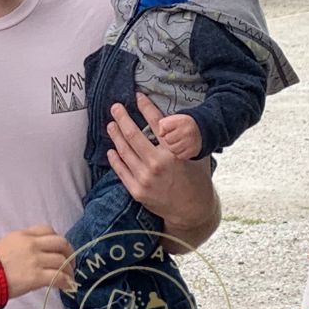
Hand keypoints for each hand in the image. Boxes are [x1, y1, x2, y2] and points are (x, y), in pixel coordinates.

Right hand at [0, 226, 73, 298]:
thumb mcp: (8, 244)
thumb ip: (24, 245)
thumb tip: (37, 255)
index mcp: (23, 235)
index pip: (48, 230)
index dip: (58, 240)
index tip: (61, 250)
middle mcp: (31, 244)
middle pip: (61, 243)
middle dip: (69, 253)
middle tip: (71, 263)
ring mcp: (34, 259)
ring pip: (62, 260)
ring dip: (69, 270)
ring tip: (70, 278)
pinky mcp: (35, 276)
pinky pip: (58, 277)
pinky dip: (67, 282)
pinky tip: (68, 287)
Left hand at [106, 93, 218, 251]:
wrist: (192, 211)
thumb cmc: (197, 180)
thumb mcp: (196, 155)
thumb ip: (185, 139)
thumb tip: (175, 119)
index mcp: (174, 153)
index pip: (157, 123)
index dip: (146, 107)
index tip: (138, 97)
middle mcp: (157, 164)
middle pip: (133, 135)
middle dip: (122, 118)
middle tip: (116, 107)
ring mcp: (145, 178)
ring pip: (124, 151)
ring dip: (115, 136)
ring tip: (111, 124)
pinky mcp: (137, 190)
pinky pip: (121, 170)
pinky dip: (115, 159)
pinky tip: (112, 150)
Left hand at [158, 113, 201, 159]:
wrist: (200, 131)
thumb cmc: (182, 126)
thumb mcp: (173, 119)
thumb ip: (163, 124)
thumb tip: (160, 134)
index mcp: (181, 121)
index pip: (164, 127)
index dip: (164, 130)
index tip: (168, 130)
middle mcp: (187, 131)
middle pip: (167, 139)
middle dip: (168, 139)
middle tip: (174, 137)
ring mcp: (191, 142)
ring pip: (172, 149)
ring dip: (173, 147)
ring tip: (178, 142)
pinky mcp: (193, 151)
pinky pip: (179, 156)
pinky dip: (179, 153)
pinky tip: (182, 147)